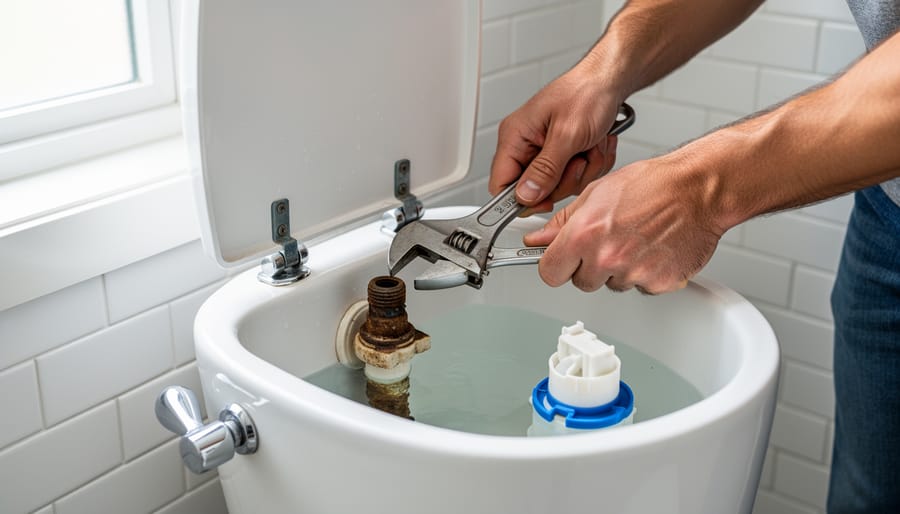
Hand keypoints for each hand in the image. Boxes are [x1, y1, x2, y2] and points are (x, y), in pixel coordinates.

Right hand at [489, 63, 623, 212]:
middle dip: (565, 179)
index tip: (546, 201)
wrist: (610, 81)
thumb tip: (525, 196)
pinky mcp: (563, 155)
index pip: (500, 183)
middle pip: (536, 190)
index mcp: (515, 137)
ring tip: (590, 145)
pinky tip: (595, 144)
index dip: (521, 199)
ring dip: (584, 169)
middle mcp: (526, 145)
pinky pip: (576, 177)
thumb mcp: (567, 134)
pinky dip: (592, 164)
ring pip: (560, 185)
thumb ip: (545, 169)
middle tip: (578, 157)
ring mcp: (545, 151)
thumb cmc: (587, 94)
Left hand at [523, 157, 724, 293]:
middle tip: (610, 239)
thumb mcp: (596, 193)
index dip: (555, 265)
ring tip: (636, 238)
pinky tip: (653, 248)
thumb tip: (538, 240)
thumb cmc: (652, 184)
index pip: (550, 273)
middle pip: (581, 282)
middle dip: (589, 266)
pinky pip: (641, 287)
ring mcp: (634, 274)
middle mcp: (607, 257)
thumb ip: (562, 223)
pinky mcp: (659, 283)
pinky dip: (646, 273)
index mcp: (584, 234)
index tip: (562, 259)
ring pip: (612, 284)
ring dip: (619, 268)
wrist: (698, 189)